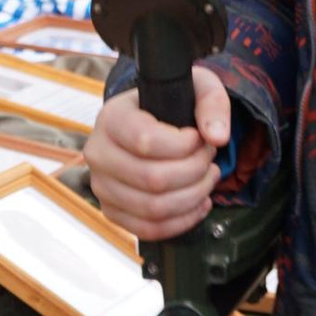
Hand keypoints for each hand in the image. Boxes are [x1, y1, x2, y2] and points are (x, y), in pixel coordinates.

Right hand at [87, 62, 232, 242]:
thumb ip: (212, 102)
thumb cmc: (171, 105)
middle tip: (209, 158)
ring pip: (153, 208)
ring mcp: (101, 185)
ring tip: (208, 178)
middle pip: (152, 179)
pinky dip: (182, 221)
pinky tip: (199, 202)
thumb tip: (217, 136)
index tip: (198, 138)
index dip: (183, 146)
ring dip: (193, 197)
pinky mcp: (112, 211)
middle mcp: (98, 152)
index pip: (145, 141)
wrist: (149, 124)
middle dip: (194, 172)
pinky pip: (148, 228)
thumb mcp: (197, 87)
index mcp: (112, 118)